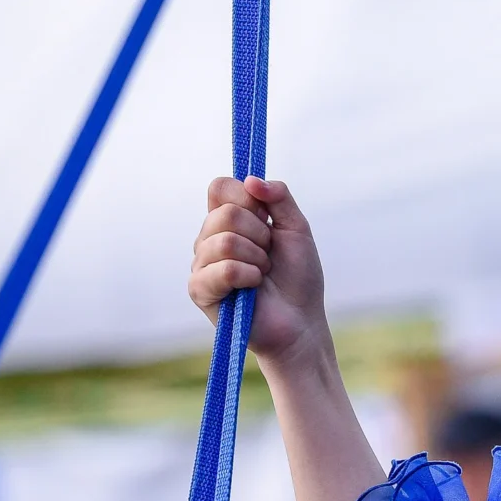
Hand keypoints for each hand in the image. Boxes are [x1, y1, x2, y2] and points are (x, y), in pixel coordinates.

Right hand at [189, 177, 329, 371]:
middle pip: (224, 213)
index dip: (247, 198)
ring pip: (224, 241)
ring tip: (262, 273)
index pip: (220, 187)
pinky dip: (248, 276)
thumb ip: (279, 197)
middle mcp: (209, 238)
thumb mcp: (296, 228)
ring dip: (257, 258)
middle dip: (260, 234)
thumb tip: (251, 180)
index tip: (267, 218)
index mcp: (228, 220)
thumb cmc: (297, 277)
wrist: (300, 320)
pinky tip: (253, 287)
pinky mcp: (199, 290)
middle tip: (269, 255)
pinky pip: (223, 269)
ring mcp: (201, 264)